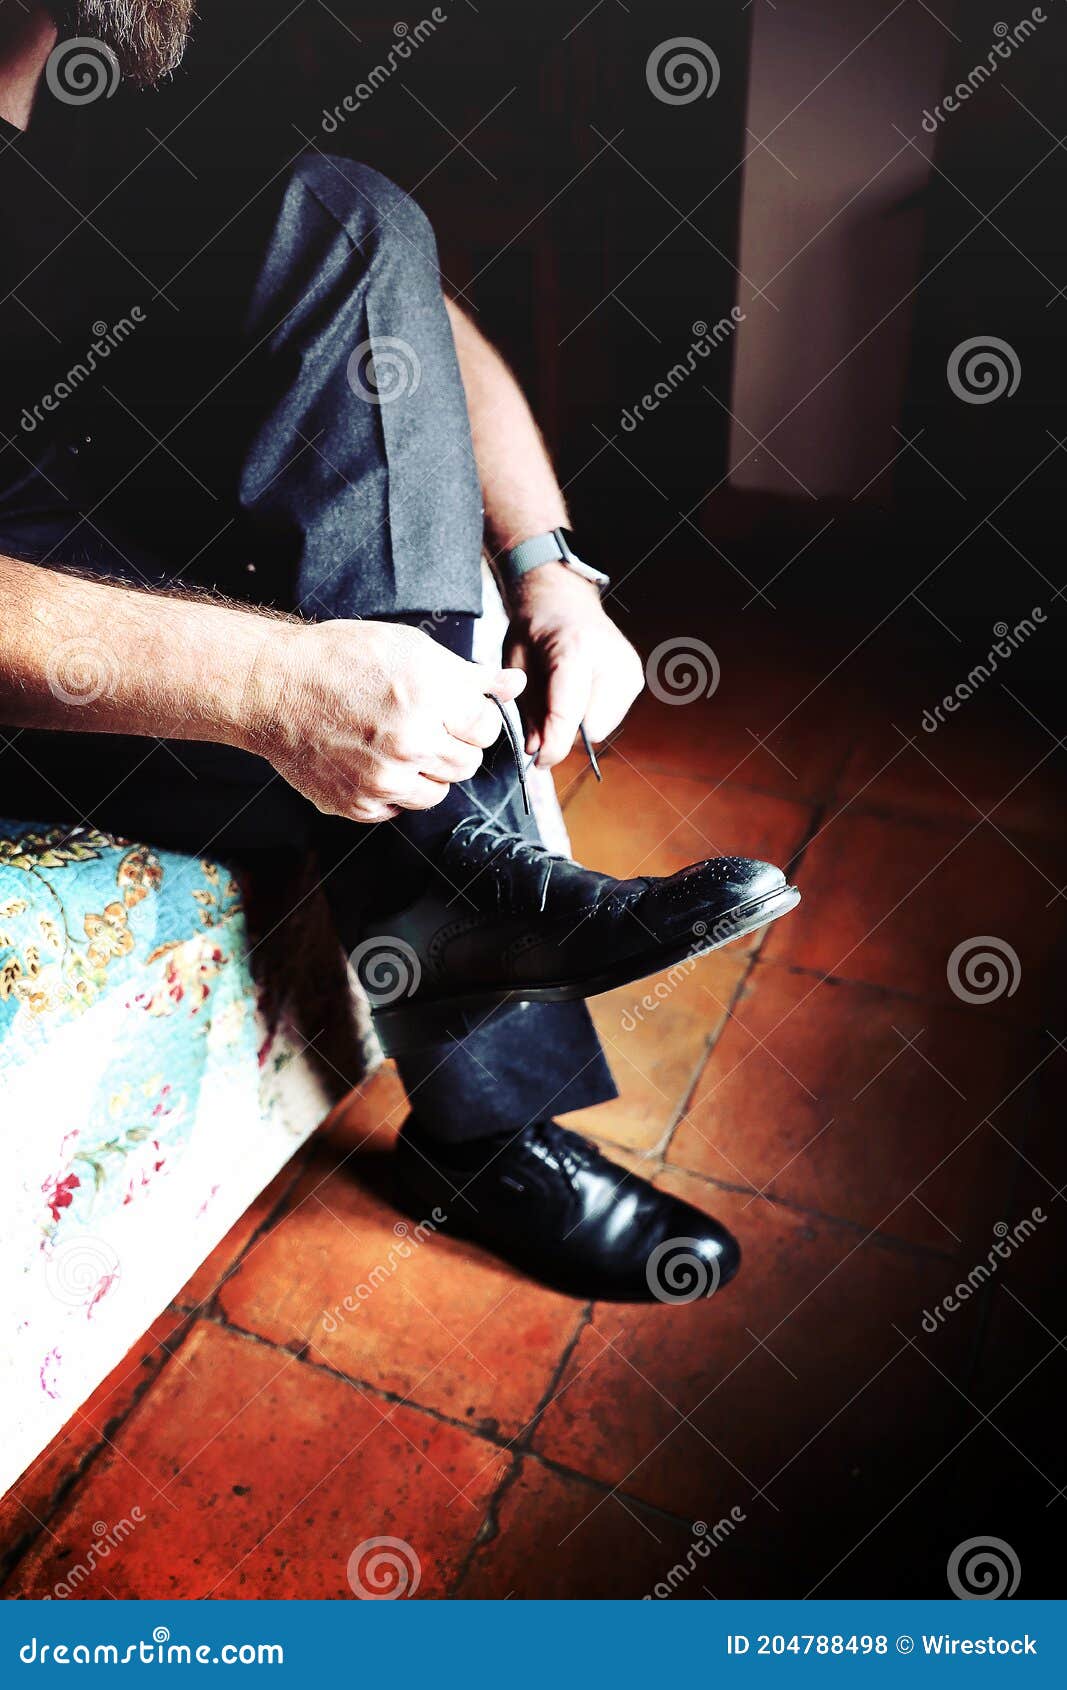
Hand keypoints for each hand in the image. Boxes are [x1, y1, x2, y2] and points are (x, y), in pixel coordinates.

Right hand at [244, 619, 525, 822]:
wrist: (274, 688)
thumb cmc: (339, 660)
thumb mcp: (411, 649)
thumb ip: (470, 675)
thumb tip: (515, 686)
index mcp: (431, 697)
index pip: (487, 729)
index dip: (473, 718)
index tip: (456, 711)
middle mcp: (412, 742)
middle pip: (467, 764)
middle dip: (453, 745)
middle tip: (424, 725)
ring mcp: (385, 780)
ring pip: (438, 792)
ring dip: (427, 771)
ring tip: (397, 743)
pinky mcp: (360, 804)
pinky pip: (400, 807)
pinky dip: (394, 789)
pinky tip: (372, 759)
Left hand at [503, 564, 644, 768]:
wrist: (562, 600)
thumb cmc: (535, 631)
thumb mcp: (516, 668)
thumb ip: (529, 711)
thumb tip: (538, 751)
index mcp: (574, 649)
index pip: (568, 712)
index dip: (553, 745)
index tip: (539, 762)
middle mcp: (610, 659)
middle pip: (590, 726)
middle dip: (564, 734)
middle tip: (543, 719)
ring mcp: (628, 668)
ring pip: (602, 726)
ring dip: (578, 725)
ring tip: (562, 696)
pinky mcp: (635, 677)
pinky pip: (610, 717)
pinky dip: (590, 714)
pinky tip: (579, 692)